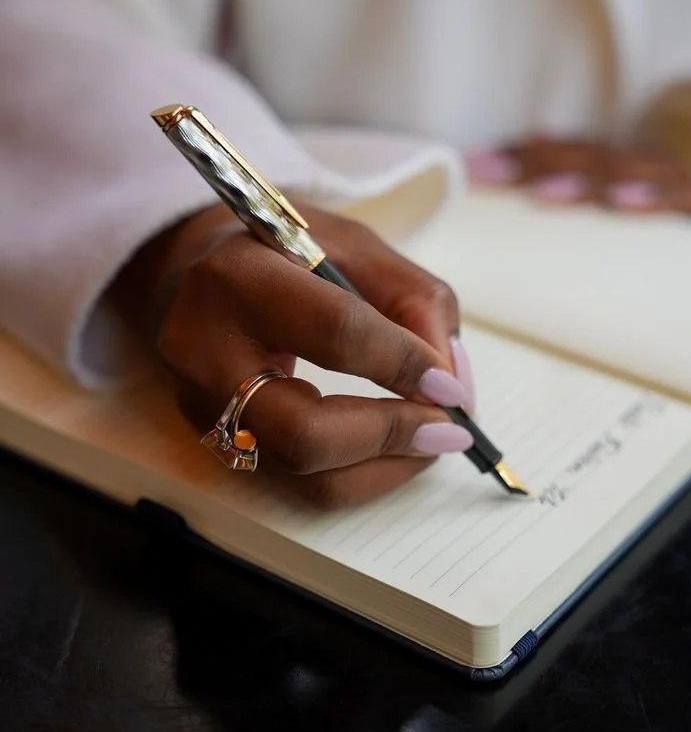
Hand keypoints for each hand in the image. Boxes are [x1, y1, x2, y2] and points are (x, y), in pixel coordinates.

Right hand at [113, 202, 475, 508]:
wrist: (197, 275)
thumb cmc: (284, 255)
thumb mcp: (354, 246)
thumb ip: (412, 301)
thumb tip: (449, 382)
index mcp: (239, 277)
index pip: (336, 333)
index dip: (405, 365)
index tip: (452, 386)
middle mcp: (204, 351)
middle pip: (306, 432)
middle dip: (393, 436)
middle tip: (447, 429)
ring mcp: (204, 406)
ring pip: (305, 472)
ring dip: (385, 466)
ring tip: (429, 440)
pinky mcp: (215, 441)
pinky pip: (299, 484)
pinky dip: (361, 475)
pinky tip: (392, 449)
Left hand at [468, 135, 690, 220]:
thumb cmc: (665, 246)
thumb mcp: (616, 223)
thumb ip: (578, 216)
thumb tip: (525, 208)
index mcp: (621, 169)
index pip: (566, 151)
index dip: (521, 152)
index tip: (474, 163)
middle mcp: (646, 168)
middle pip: (586, 156)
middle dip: (533, 164)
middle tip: (486, 175)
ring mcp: (676, 185)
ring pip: (626, 172)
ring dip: (581, 181)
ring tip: (541, 194)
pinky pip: (680, 200)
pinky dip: (652, 198)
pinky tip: (621, 203)